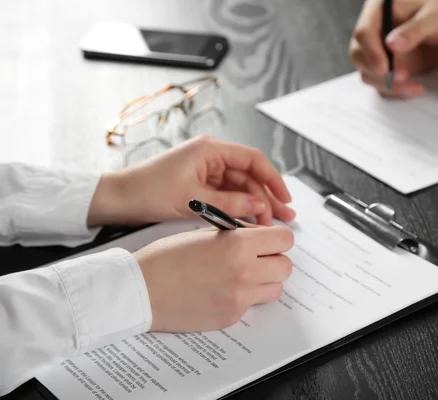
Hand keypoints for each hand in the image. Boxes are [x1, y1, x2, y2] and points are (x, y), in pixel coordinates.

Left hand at [88, 136, 295, 226]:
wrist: (119, 199)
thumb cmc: (148, 191)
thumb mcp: (194, 200)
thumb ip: (231, 203)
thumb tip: (261, 206)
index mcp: (210, 149)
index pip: (253, 160)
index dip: (273, 178)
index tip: (285, 197)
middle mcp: (211, 156)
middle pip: (249, 175)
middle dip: (267, 196)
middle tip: (285, 215)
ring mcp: (206, 170)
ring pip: (241, 187)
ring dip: (256, 204)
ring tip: (271, 223)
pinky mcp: (200, 184)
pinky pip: (227, 195)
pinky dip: (239, 208)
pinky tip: (250, 222)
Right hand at [134, 225, 293, 331]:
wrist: (141, 289)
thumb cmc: (167, 257)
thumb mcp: (206, 232)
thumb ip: (238, 233)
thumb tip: (259, 235)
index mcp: (239, 244)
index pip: (285, 239)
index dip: (277, 238)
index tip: (269, 240)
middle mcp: (245, 271)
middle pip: (285, 266)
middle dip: (273, 260)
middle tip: (257, 258)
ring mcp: (240, 298)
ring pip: (275, 289)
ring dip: (264, 281)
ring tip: (242, 276)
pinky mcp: (231, 317)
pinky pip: (252, 306)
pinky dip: (244, 298)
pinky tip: (222, 291)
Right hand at [349, 0, 437, 96]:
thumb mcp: (434, 16)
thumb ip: (414, 29)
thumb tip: (391, 44)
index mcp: (380, 11)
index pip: (364, 32)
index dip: (371, 52)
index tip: (384, 68)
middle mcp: (374, 32)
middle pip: (359, 55)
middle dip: (376, 72)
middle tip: (403, 77)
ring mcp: (378, 51)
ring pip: (368, 73)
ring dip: (387, 85)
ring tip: (413, 86)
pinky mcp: (387, 67)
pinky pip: (381, 83)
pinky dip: (395, 91)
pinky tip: (414, 89)